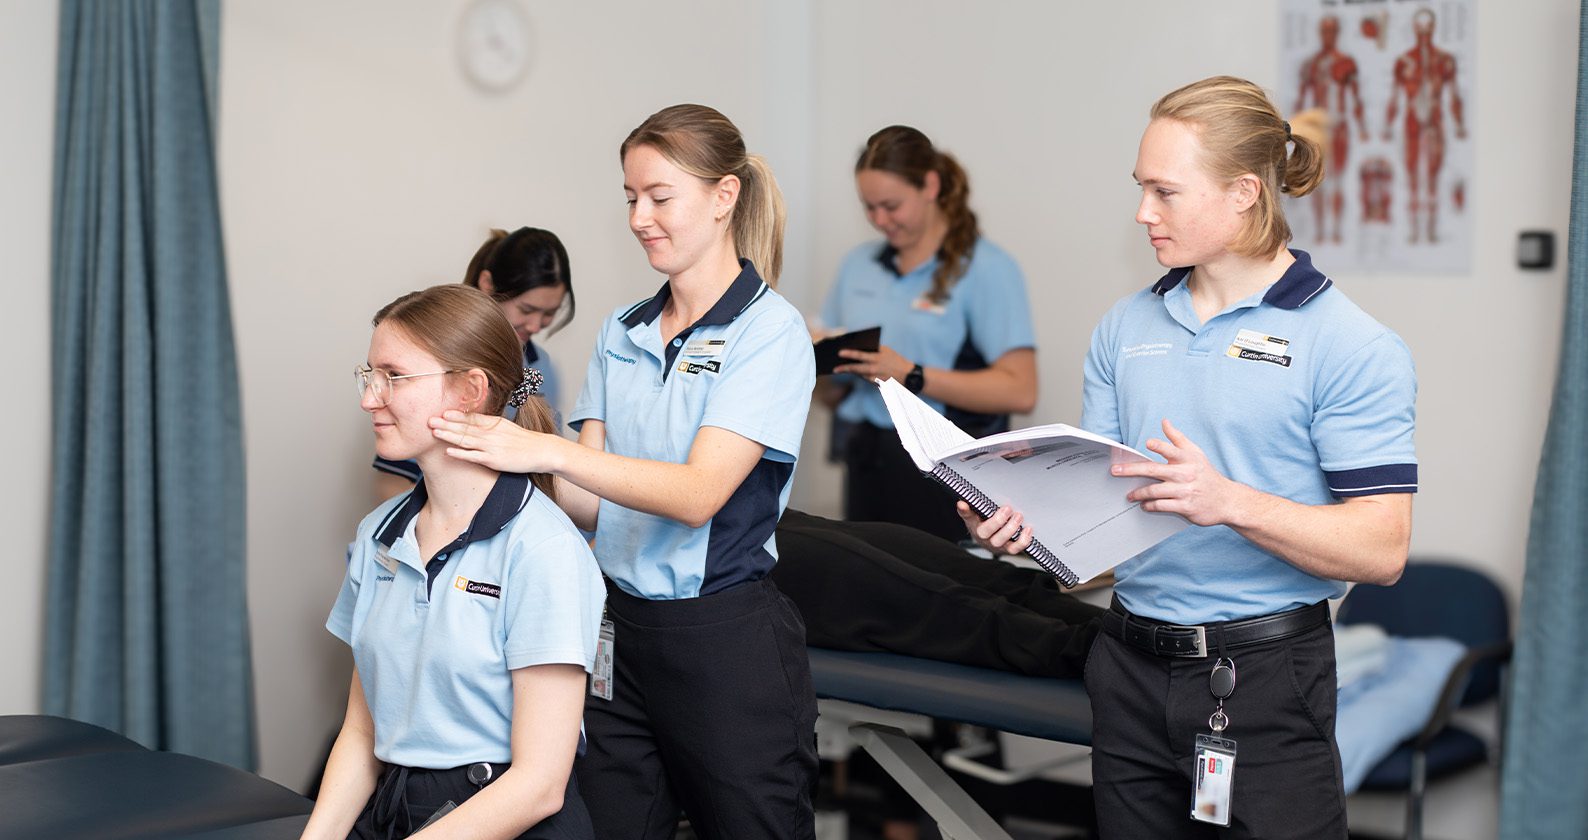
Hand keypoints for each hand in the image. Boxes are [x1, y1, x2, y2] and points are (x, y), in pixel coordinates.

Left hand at [429, 411, 558, 473]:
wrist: (541, 451)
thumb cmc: (524, 441)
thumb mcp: (507, 427)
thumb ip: (491, 425)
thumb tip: (475, 423)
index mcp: (495, 423)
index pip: (472, 418)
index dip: (456, 415)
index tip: (442, 412)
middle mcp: (491, 433)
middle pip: (465, 427)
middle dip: (446, 424)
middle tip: (429, 420)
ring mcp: (492, 446)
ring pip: (466, 440)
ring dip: (449, 436)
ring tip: (434, 433)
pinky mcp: (493, 460)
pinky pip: (474, 456)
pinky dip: (461, 453)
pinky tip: (449, 452)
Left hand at [832, 343, 912, 382]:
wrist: (908, 375)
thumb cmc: (896, 360)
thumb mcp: (886, 351)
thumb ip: (874, 350)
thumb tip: (858, 350)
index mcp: (877, 358)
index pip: (860, 355)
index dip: (849, 354)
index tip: (839, 352)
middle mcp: (875, 368)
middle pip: (856, 368)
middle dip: (844, 368)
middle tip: (834, 368)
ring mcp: (875, 377)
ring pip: (858, 374)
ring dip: (849, 371)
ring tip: (839, 368)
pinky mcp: (875, 383)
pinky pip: (864, 378)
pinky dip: (858, 374)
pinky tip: (851, 371)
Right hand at [955, 502, 1032, 555]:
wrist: (991, 539)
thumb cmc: (986, 523)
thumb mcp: (977, 515)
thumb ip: (971, 509)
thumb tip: (961, 502)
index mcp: (974, 524)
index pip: (967, 517)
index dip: (964, 511)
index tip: (962, 504)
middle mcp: (983, 537)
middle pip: (986, 532)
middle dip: (998, 520)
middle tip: (1007, 509)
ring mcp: (996, 545)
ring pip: (1001, 541)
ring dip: (1011, 529)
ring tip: (1018, 516)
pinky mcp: (1007, 549)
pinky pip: (1015, 548)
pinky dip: (1023, 540)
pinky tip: (1028, 529)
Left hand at [1111, 419, 1246, 526]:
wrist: (1226, 500)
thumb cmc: (1206, 474)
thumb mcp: (1195, 453)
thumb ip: (1177, 438)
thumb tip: (1164, 421)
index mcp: (1187, 459)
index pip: (1171, 450)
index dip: (1160, 446)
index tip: (1148, 443)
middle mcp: (1185, 474)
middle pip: (1153, 470)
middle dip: (1131, 470)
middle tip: (1115, 471)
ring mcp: (1185, 491)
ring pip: (1154, 490)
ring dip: (1138, 493)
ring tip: (1129, 495)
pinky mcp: (1185, 507)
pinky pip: (1162, 505)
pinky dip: (1150, 506)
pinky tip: (1144, 505)